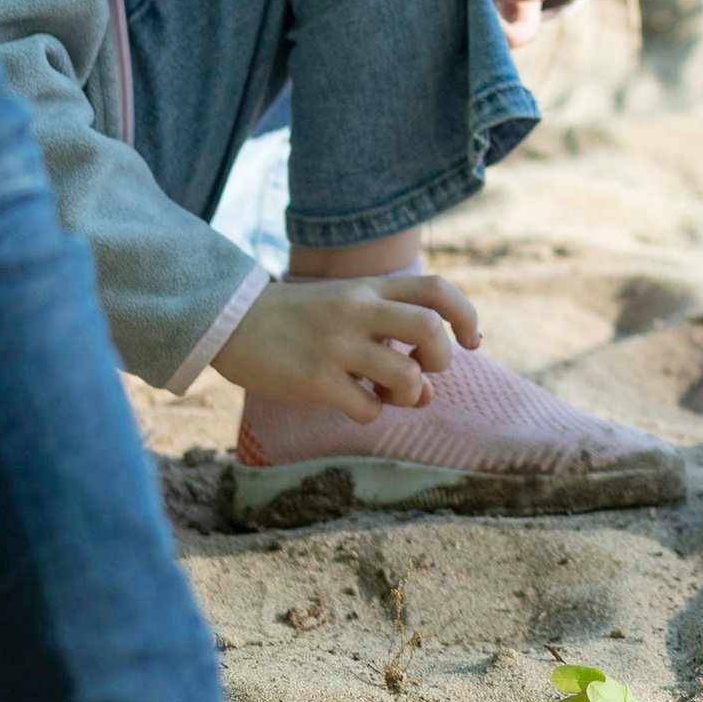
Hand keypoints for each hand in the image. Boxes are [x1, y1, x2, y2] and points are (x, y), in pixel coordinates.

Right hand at [211, 272, 480, 417]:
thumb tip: (428, 394)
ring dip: (410, 393)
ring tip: (391, 392)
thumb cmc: (296, 319)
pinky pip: (366, 407)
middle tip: (427, 370)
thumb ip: (389, 339)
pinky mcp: (313, 378)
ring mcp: (336, 344)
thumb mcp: (346, 310)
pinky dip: (372, 413)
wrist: (230, 320)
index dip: (467, 316)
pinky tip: (356, 404)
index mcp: (369, 288)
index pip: (437, 289)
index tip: (471, 342)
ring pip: (405, 374)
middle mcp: (358, 310)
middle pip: (432, 328)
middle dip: (443, 358)